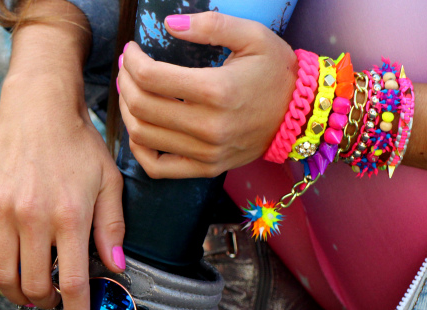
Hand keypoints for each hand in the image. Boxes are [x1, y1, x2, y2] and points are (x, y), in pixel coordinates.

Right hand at [0, 2, 124, 309]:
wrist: (38, 108)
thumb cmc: (80, 146)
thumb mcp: (110, 182)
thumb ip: (112, 228)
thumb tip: (116, 268)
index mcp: (70, 215)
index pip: (74, 283)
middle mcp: (32, 217)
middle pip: (35, 286)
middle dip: (48, 305)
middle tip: (57, 301)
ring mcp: (0, 210)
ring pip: (4, 277)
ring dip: (19, 296)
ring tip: (33, 293)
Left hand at [117, 11, 297, 178]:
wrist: (301, 115)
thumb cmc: (276, 72)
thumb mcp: (252, 36)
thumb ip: (210, 25)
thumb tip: (170, 24)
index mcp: (218, 90)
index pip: (151, 77)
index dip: (132, 60)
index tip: (132, 50)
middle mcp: (209, 127)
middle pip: (141, 106)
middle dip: (125, 81)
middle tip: (128, 67)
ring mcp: (207, 153)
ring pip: (143, 136)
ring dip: (127, 111)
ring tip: (131, 92)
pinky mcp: (207, 168)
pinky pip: (158, 168)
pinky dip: (139, 149)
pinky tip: (140, 128)